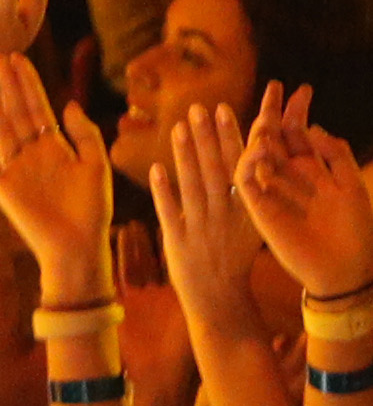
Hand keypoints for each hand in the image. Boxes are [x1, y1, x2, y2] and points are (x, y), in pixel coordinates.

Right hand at [0, 53, 122, 293]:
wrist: (78, 245)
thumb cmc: (92, 209)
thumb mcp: (97, 166)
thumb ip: (85, 135)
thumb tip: (69, 103)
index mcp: (55, 146)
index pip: (38, 106)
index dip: (28, 82)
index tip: (18, 58)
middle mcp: (32, 152)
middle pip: (17, 110)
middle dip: (8, 83)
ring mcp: (14, 167)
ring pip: (1, 126)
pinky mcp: (1, 185)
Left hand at [148, 108, 271, 349]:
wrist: (219, 297)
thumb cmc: (233, 254)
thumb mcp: (250, 223)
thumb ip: (244, 191)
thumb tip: (244, 151)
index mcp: (247, 210)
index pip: (239, 167)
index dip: (230, 137)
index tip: (223, 109)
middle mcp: (226, 216)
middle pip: (215, 170)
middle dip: (206, 137)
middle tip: (197, 107)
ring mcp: (201, 228)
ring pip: (192, 185)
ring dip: (184, 155)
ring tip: (177, 127)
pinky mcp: (178, 241)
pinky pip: (169, 211)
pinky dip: (163, 190)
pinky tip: (156, 167)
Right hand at [236, 81, 372, 300]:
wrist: (344, 269)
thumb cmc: (354, 231)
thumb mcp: (352, 187)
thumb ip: (337, 157)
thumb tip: (314, 127)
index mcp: (310, 171)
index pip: (297, 134)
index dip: (298, 111)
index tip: (302, 88)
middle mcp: (287, 176)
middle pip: (274, 137)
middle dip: (274, 111)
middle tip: (275, 87)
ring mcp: (271, 190)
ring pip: (256, 153)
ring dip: (258, 131)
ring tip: (266, 113)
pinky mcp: (258, 206)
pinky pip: (246, 178)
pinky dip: (250, 160)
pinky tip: (261, 146)